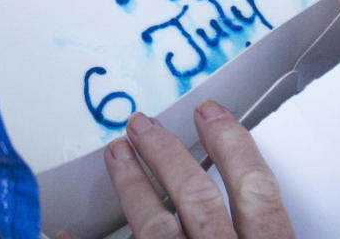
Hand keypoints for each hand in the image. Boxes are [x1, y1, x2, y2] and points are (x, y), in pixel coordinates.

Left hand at [66, 100, 293, 238]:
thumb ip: (273, 231)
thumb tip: (271, 209)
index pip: (256, 192)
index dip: (233, 146)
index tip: (212, 113)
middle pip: (196, 199)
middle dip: (167, 154)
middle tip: (141, 123)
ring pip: (155, 228)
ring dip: (131, 186)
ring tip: (115, 154)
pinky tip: (65, 232)